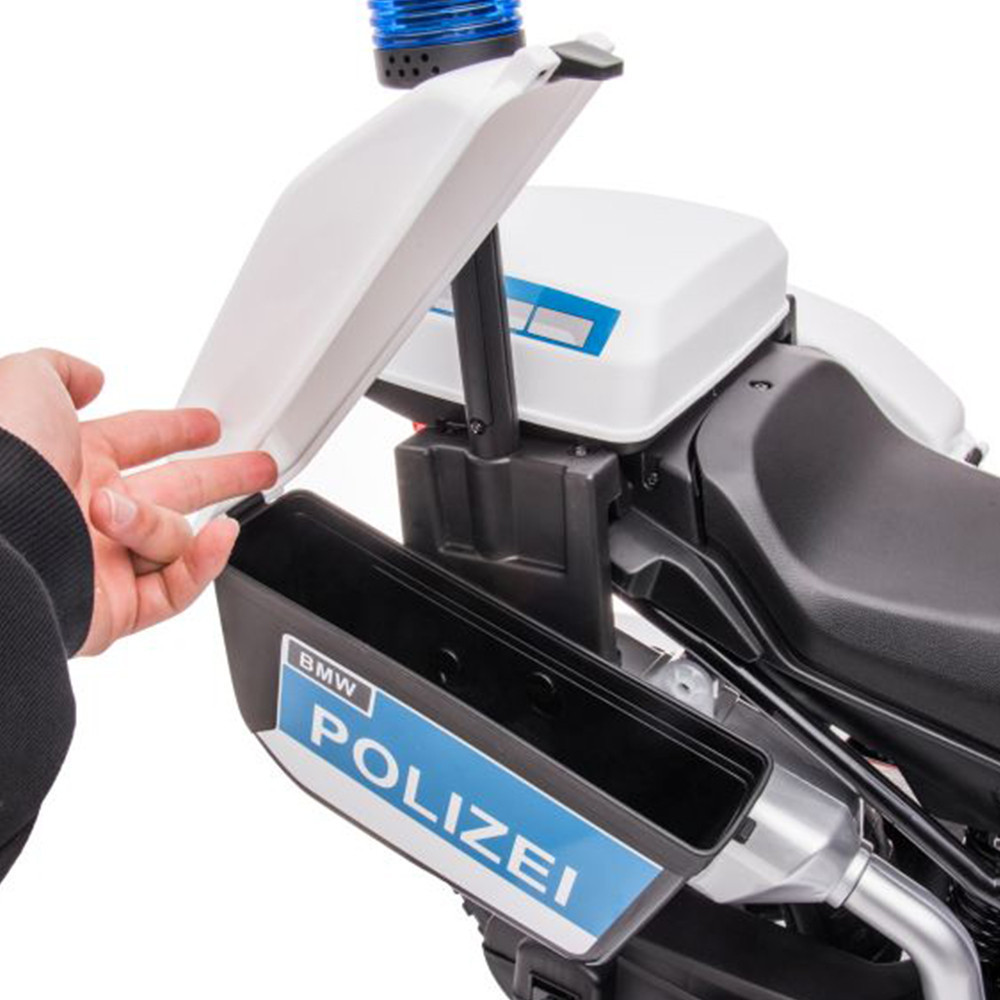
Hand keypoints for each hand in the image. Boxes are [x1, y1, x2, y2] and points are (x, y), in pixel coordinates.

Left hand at [0, 348, 277, 655]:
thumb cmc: (1, 467)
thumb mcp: (21, 383)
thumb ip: (61, 370)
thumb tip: (92, 378)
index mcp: (69, 461)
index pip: (137, 440)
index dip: (176, 430)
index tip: (209, 425)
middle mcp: (88, 512)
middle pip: (174, 491)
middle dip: (222, 475)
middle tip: (260, 466)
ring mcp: (103, 561)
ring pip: (174, 537)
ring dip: (156, 521)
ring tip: (114, 513)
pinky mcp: (117, 608)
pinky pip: (179, 588)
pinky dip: (202, 564)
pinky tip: (215, 538)